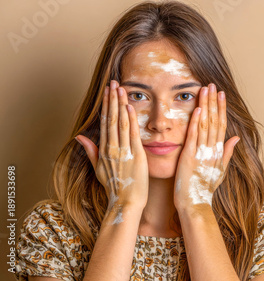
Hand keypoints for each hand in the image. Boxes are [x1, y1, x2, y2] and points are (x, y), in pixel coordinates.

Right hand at [75, 80, 148, 221]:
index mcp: (104, 150)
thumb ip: (91, 151)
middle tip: (113, 81)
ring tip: (121, 88)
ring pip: (121, 122)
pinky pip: (132, 134)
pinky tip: (129, 106)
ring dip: (120, 104)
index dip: (106, 105)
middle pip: (111, 118)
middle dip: (112, 99)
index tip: (107, 91)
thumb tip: (80, 137)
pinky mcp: (136, 155)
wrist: (126, 202)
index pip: (104, 122)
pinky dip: (130, 119)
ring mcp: (124, 151)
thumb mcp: (99, 169)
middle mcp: (112, 148)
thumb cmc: (115, 187)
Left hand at [173, 83, 239, 210]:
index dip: (221, 108)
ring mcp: (201, 153)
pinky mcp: (189, 157)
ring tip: (206, 90)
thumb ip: (227, 153)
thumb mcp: (220, 170)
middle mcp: (212, 150)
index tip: (221, 94)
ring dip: (206, 106)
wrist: (195, 204)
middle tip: (213, 85)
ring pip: (205, 125)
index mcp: (218, 152)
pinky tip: (197, 109)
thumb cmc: (204, 189)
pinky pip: (194, 137)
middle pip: (215, 121)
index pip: (221, 125)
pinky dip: (196, 123)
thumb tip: (236, 138)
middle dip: (214, 102)